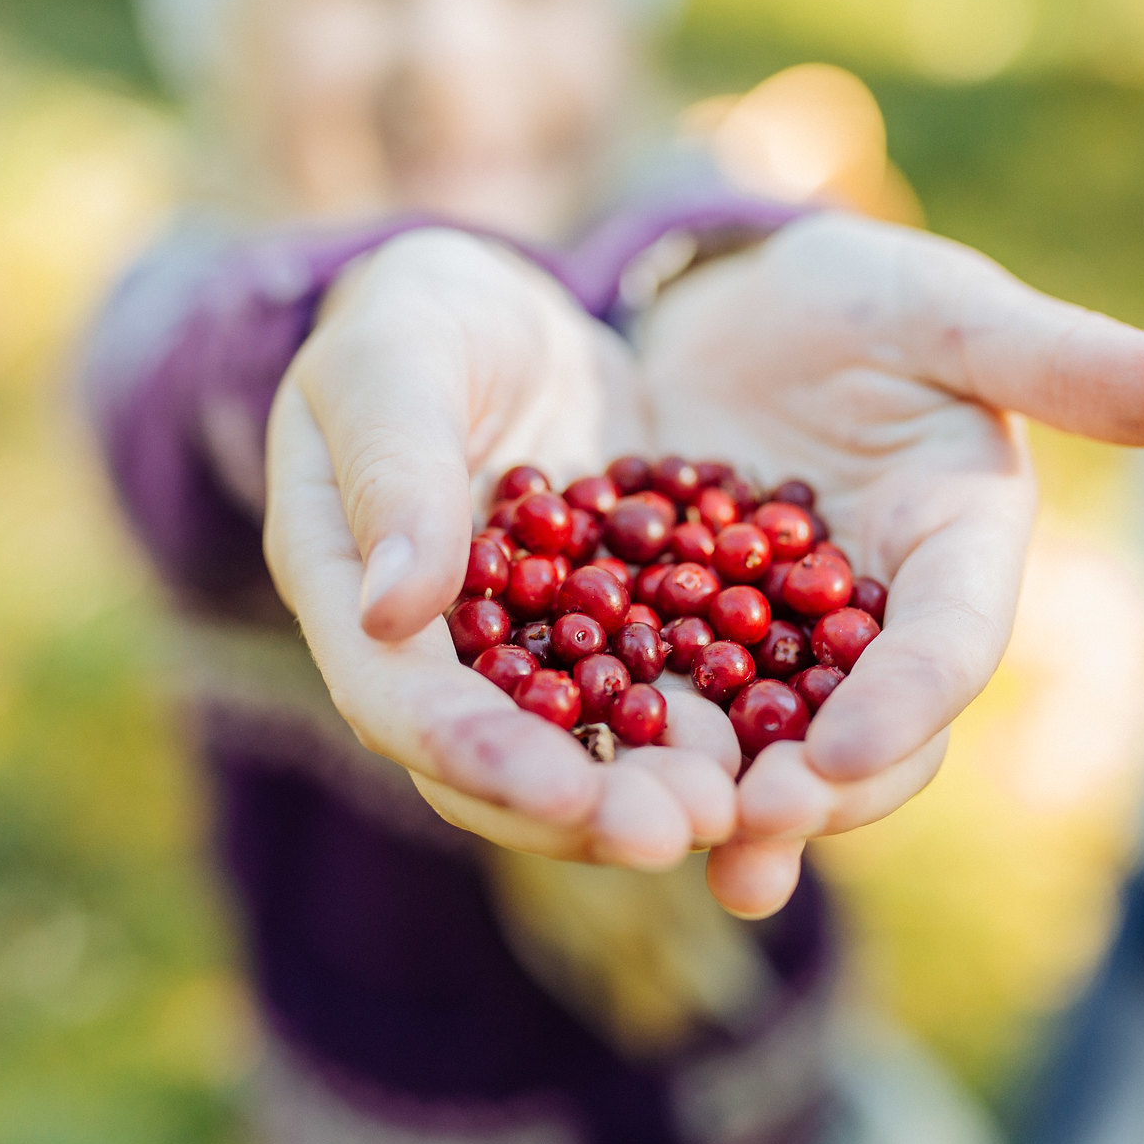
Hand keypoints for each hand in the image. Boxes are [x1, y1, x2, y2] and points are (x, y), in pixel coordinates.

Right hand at [263, 229, 739, 868]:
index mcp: (350, 598)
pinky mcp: (618, 641)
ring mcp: (532, 660)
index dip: (479, 754)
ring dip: (662, 787)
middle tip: (682, 828)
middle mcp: (438, 659)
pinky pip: (668, 695)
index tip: (566, 792)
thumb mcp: (393, 358)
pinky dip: (723, 725)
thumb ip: (393, 471)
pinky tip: (792, 739)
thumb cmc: (418, 317)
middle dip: (589, 807)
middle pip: (500, 766)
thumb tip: (389, 610)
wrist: (501, 314)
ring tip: (744, 806)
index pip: (398, 702)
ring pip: (590, 752)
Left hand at [636, 214, 1143, 913]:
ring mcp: (788, 653)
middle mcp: (886, 627)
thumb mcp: (951, 313)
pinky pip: (673, 712)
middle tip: (752, 830)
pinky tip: (583, 796)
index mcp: (964, 554)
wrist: (733, 312)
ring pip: (774, 748)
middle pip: (869, 733)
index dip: (910, 700)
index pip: (953, 645)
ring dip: (732, 806)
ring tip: (677, 848)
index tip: (847, 750)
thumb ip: (1072, 362)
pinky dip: (641, 755)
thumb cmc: (862, 299)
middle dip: (819, 788)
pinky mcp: (692, 652)